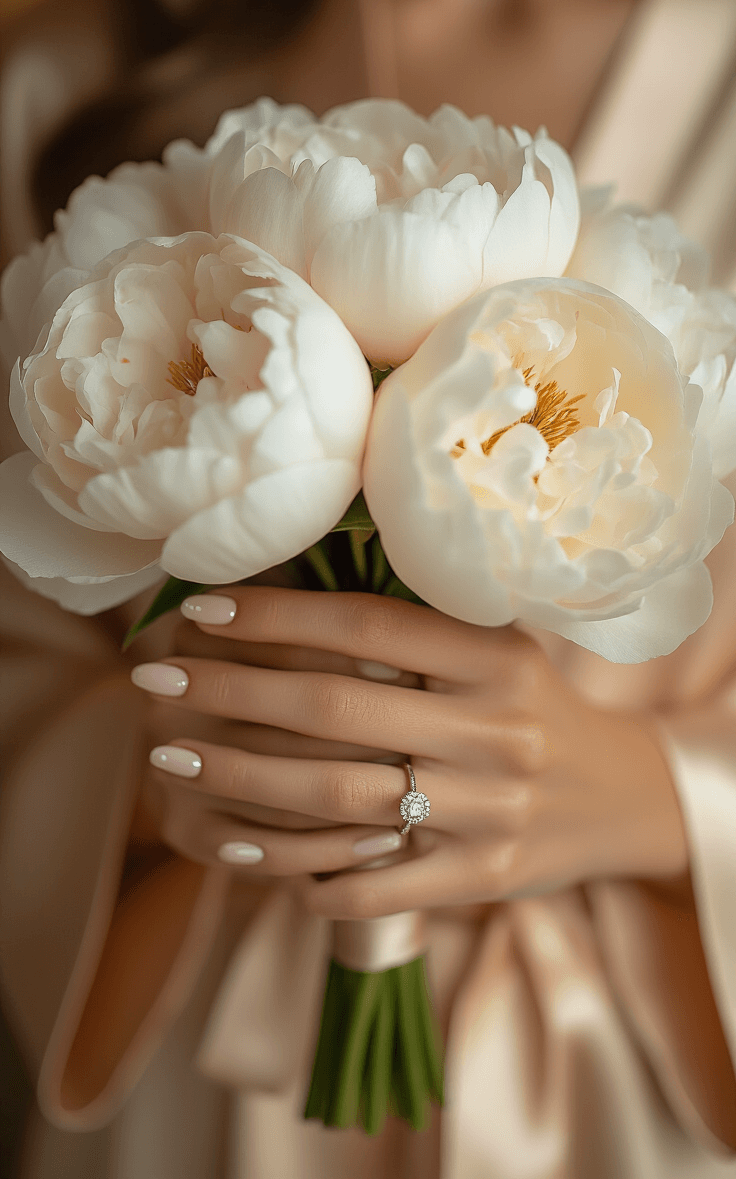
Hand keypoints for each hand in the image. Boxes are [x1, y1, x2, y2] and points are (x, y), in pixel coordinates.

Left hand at [135, 587, 688, 917]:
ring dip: (240, 778)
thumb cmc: (536, 705)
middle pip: (334, 707)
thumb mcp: (499, 648)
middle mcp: (493, 731)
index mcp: (495, 659)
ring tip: (171, 759)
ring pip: (338, 796)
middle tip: (155, 680)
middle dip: (230, 690)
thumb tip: (297, 584)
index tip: (200, 607)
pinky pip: (377, 882)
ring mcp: (488, 811)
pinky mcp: (481, 878)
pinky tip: (240, 848)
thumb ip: (419, 626)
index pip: (365, 624)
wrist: (623, 796)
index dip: (275, 613)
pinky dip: (305, 871)